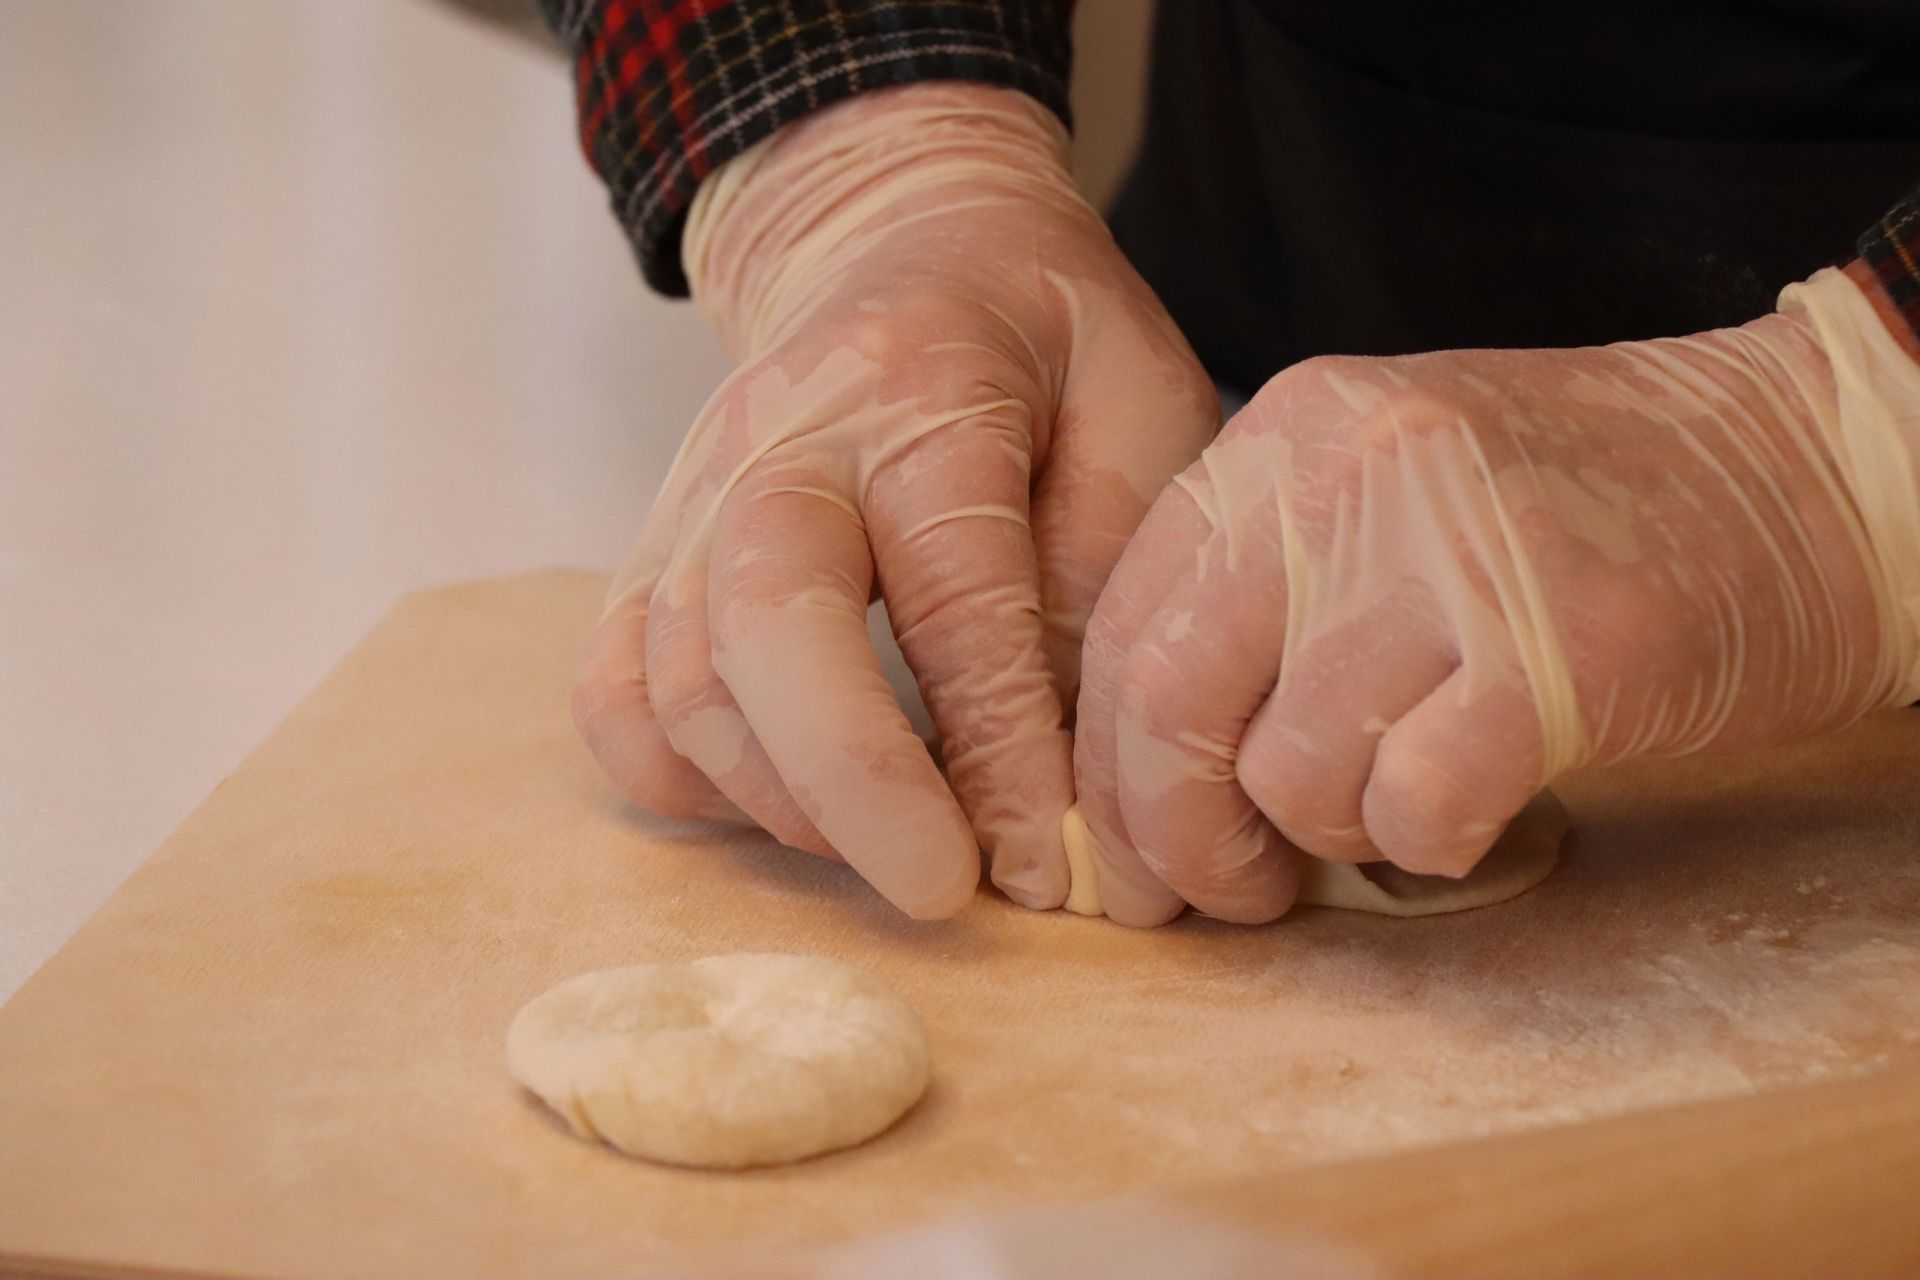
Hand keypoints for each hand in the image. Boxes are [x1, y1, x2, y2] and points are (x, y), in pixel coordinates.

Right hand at [573, 85, 1217, 917]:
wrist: (901, 237)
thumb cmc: (1047, 336)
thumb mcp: (1141, 405)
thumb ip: (1109, 570)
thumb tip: (1078, 783)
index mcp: (924, 382)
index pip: (949, 583)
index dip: (997, 743)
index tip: (1048, 867)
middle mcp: (779, 436)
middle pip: (759, 617)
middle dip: (848, 777)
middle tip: (943, 891)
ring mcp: (691, 495)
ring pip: (676, 674)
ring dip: (784, 800)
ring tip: (898, 852)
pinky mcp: (650, 553)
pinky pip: (615, 692)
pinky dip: (685, 780)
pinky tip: (790, 809)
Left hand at [1076, 266, 1919, 925]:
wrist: (1800, 467)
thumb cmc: (1578, 500)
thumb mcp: (1381, 485)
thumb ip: (1265, 586)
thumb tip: (1152, 762)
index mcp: (1284, 432)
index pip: (1120, 622)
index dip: (1110, 763)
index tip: (1139, 845)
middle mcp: (1343, 473)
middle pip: (1167, 699)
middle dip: (1175, 834)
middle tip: (1230, 888)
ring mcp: (1450, 554)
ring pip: (1288, 768)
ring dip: (1328, 835)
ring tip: (1393, 812)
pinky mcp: (1557, 650)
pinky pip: (1415, 802)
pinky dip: (1424, 846)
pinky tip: (1466, 816)